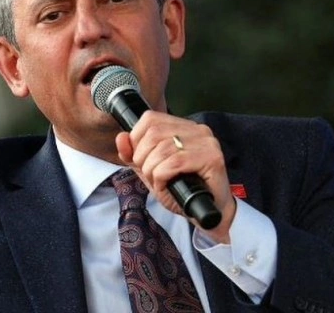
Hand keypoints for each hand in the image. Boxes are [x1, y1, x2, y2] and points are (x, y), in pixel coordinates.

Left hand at [115, 111, 235, 242]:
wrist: (207, 214)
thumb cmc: (181, 190)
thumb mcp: (150, 171)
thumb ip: (133, 155)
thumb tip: (121, 137)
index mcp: (183, 127)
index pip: (150, 119)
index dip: (136, 139)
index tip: (138, 159)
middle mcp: (197, 130)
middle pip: (153, 133)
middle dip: (142, 158)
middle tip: (150, 175)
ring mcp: (207, 143)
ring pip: (162, 148)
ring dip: (152, 171)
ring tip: (160, 182)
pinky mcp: (212, 158)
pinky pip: (174, 162)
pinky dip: (163, 176)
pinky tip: (168, 185)